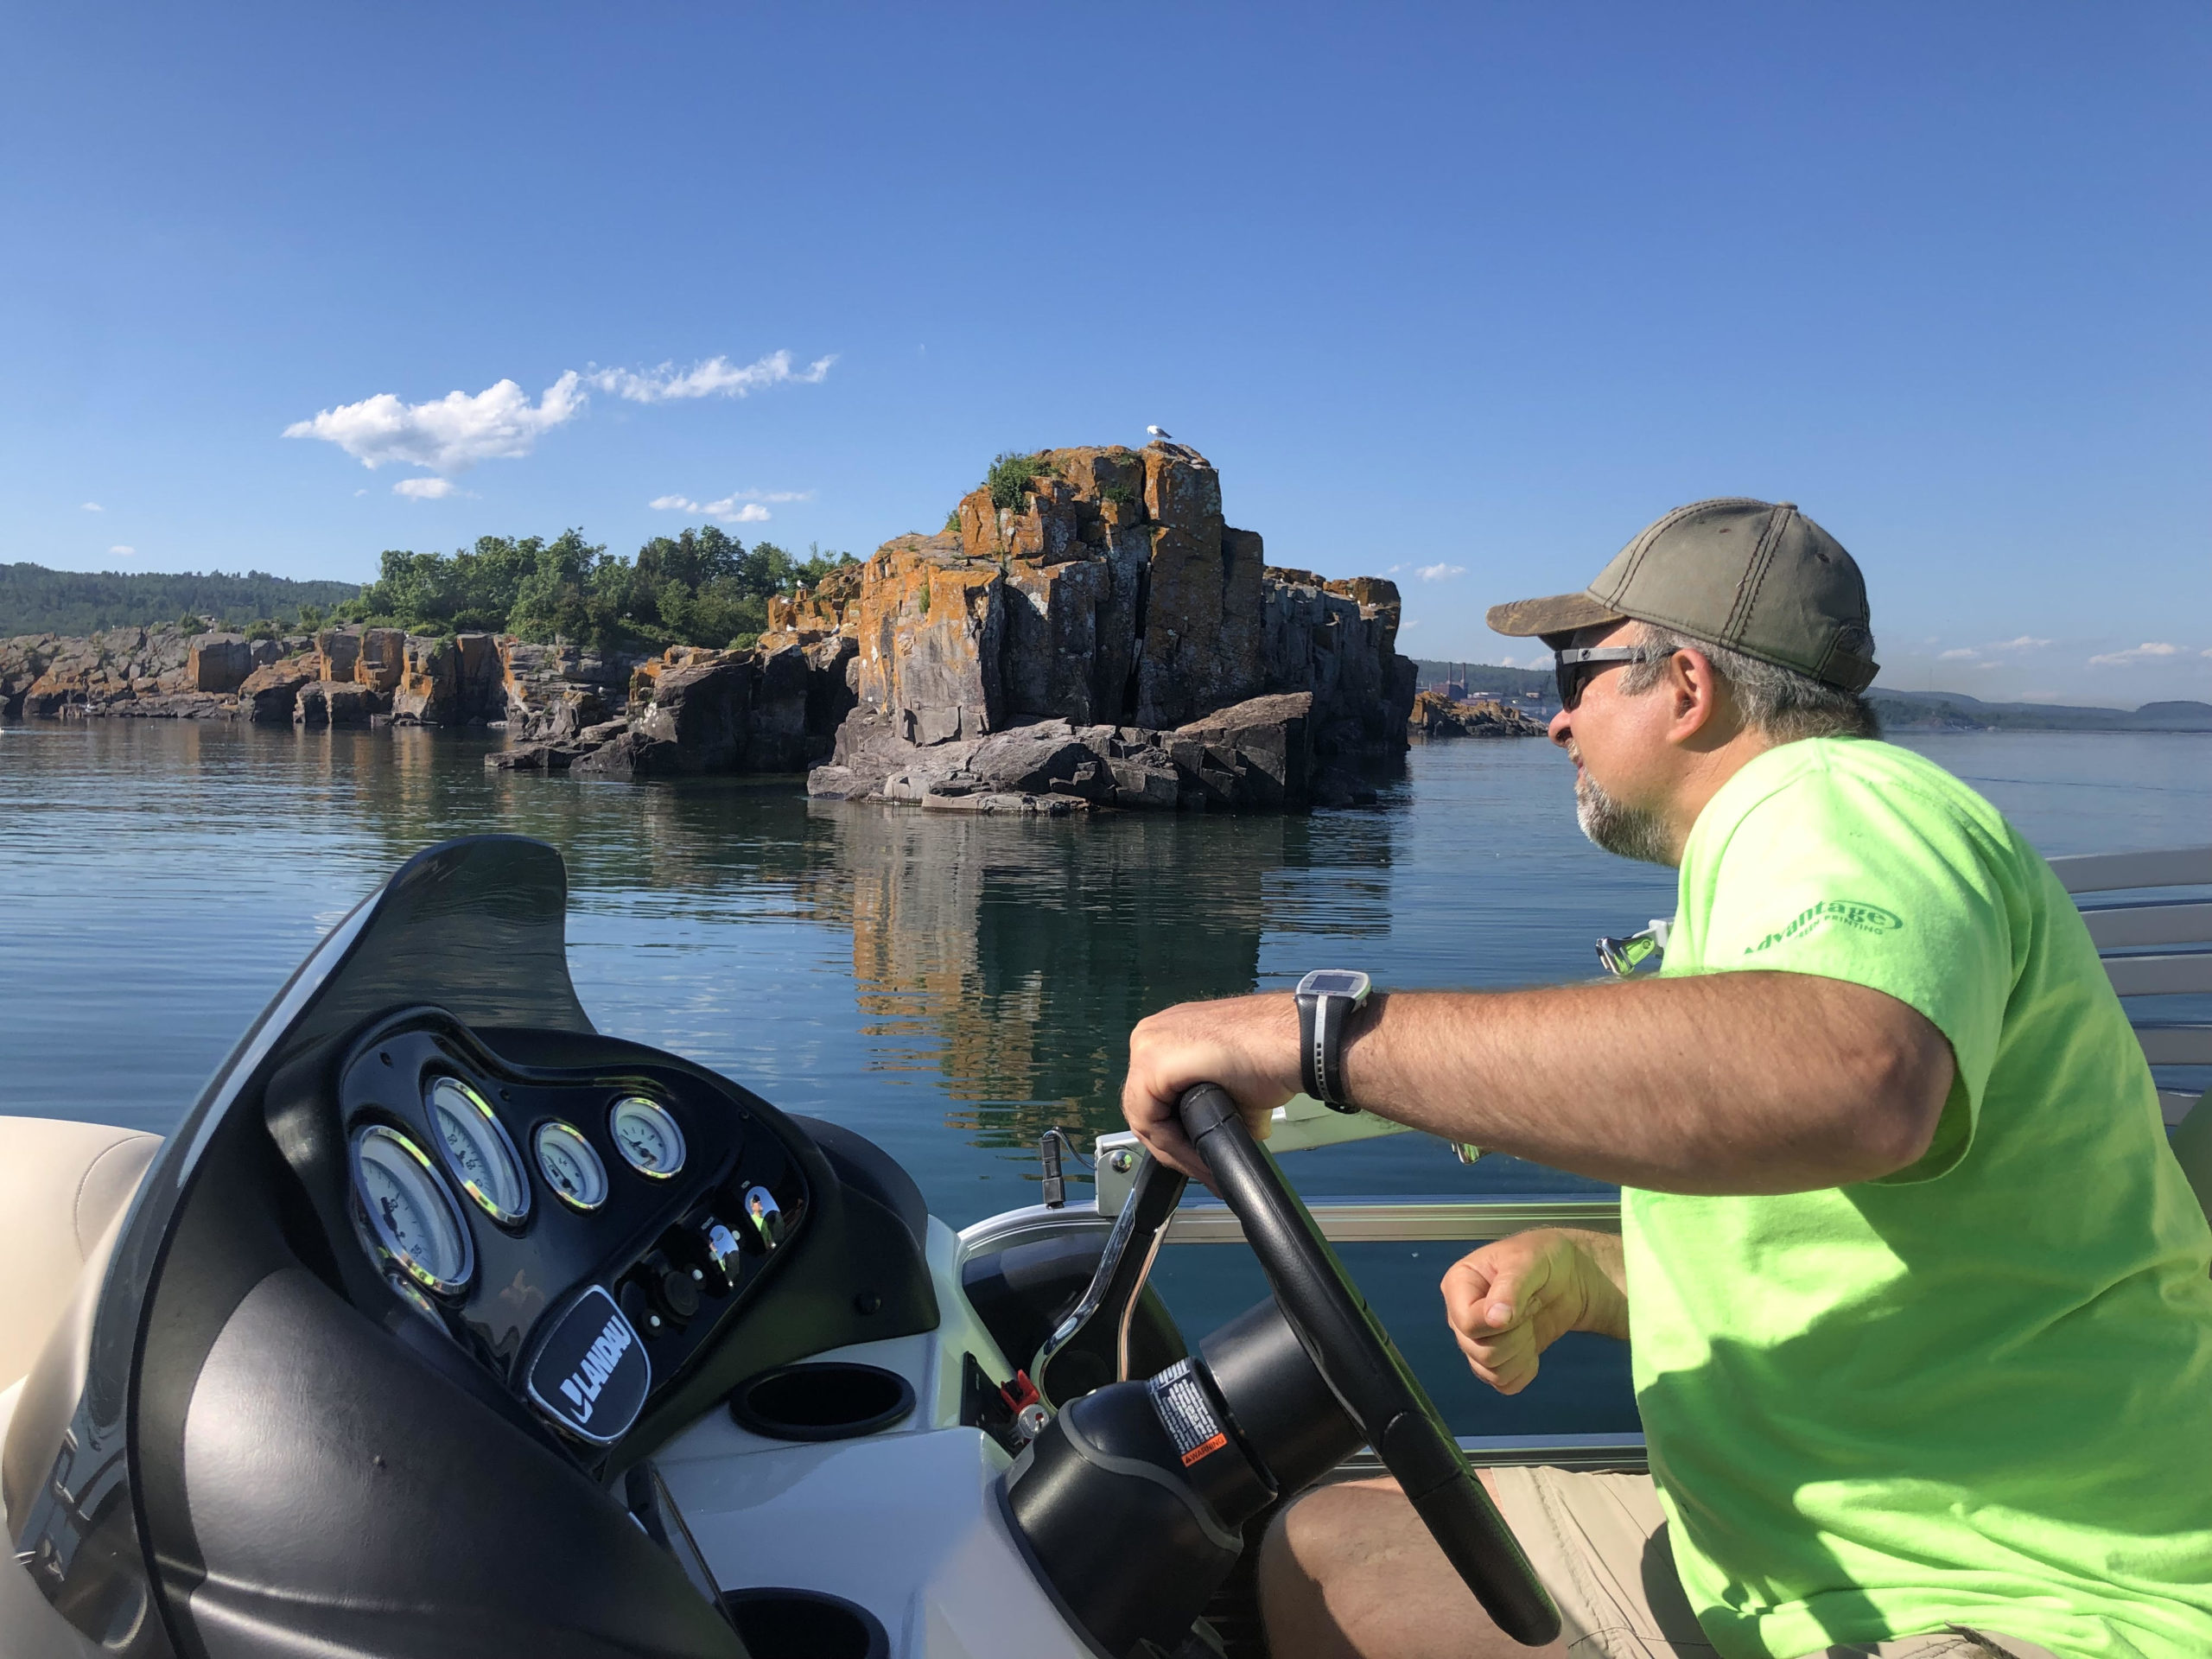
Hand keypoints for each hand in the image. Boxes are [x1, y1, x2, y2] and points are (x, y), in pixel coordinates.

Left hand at [1121, 994, 1301, 1181]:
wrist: (1293, 1042)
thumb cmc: (1271, 1052)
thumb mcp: (1226, 1083)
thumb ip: (1205, 1107)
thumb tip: (1206, 1141)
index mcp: (1166, 1035)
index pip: (1152, 1097)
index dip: (1173, 1136)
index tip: (1198, 1160)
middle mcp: (1150, 1035)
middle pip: (1145, 1108)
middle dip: (1174, 1147)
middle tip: (1202, 1170)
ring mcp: (1149, 1045)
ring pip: (1146, 1117)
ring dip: (1177, 1152)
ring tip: (1206, 1169)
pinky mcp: (1154, 1062)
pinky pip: (1152, 1120)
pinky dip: (1175, 1147)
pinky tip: (1201, 1158)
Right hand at [1441, 1230, 1604, 1395]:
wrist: (1569, 1277)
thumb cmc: (1544, 1257)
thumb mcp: (1529, 1260)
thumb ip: (1511, 1287)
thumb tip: (1494, 1319)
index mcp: (1459, 1285)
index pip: (1467, 1323)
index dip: (1500, 1322)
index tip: (1524, 1302)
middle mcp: (1461, 1315)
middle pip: (1479, 1351)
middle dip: (1515, 1337)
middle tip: (1531, 1310)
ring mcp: (1476, 1340)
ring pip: (1490, 1371)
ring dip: (1521, 1354)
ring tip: (1530, 1326)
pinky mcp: (1496, 1360)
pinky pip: (1502, 1384)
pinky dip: (1523, 1371)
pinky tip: (1531, 1348)